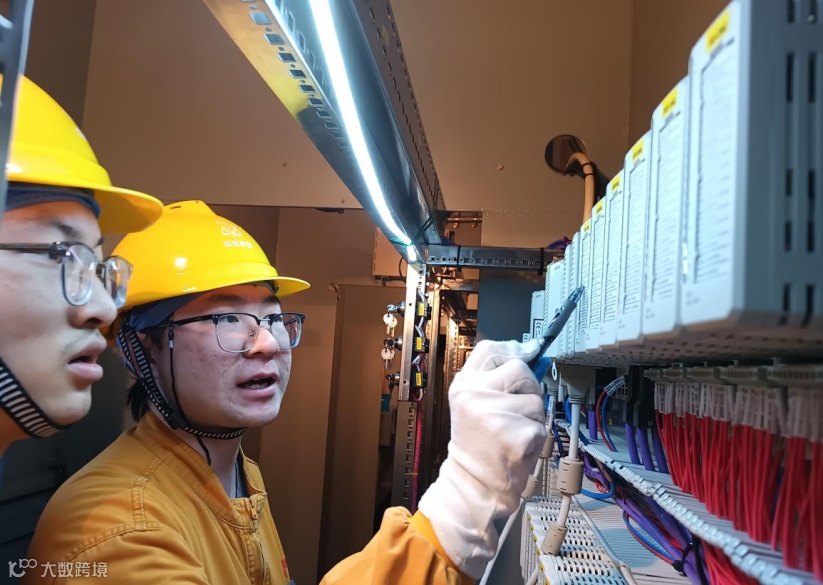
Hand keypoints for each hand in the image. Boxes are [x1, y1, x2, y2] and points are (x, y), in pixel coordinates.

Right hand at [417, 339, 546, 578]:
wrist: (472, 485)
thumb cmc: (477, 445)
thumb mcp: (473, 404)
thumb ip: (494, 377)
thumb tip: (529, 351)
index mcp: (463, 386)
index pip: (491, 349)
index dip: (512, 351)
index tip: (523, 360)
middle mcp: (475, 396)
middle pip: (520, 369)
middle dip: (528, 390)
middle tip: (515, 412)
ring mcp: (495, 415)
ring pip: (536, 400)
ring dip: (533, 417)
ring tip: (513, 433)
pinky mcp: (516, 436)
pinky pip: (541, 426)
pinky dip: (536, 438)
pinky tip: (518, 448)